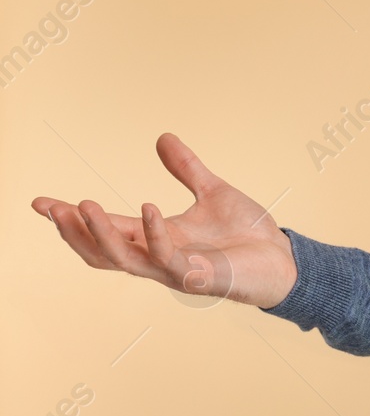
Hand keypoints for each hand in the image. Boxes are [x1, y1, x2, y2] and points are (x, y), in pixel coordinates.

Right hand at [32, 132, 298, 308]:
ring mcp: (176, 272)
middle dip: (74, 232)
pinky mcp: (199, 278)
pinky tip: (148, 209)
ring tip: (83, 206)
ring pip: (124, 260)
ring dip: (101, 235)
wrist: (284, 259)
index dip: (72, 219)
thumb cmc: (248, 235)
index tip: (39, 202)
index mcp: (156, 239)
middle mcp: (159, 259)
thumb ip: (186, 168)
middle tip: (52, 208)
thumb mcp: (213, 192)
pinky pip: (169, 259)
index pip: (105, 229)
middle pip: (102, 252)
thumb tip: (162, 137)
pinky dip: (154, 234)